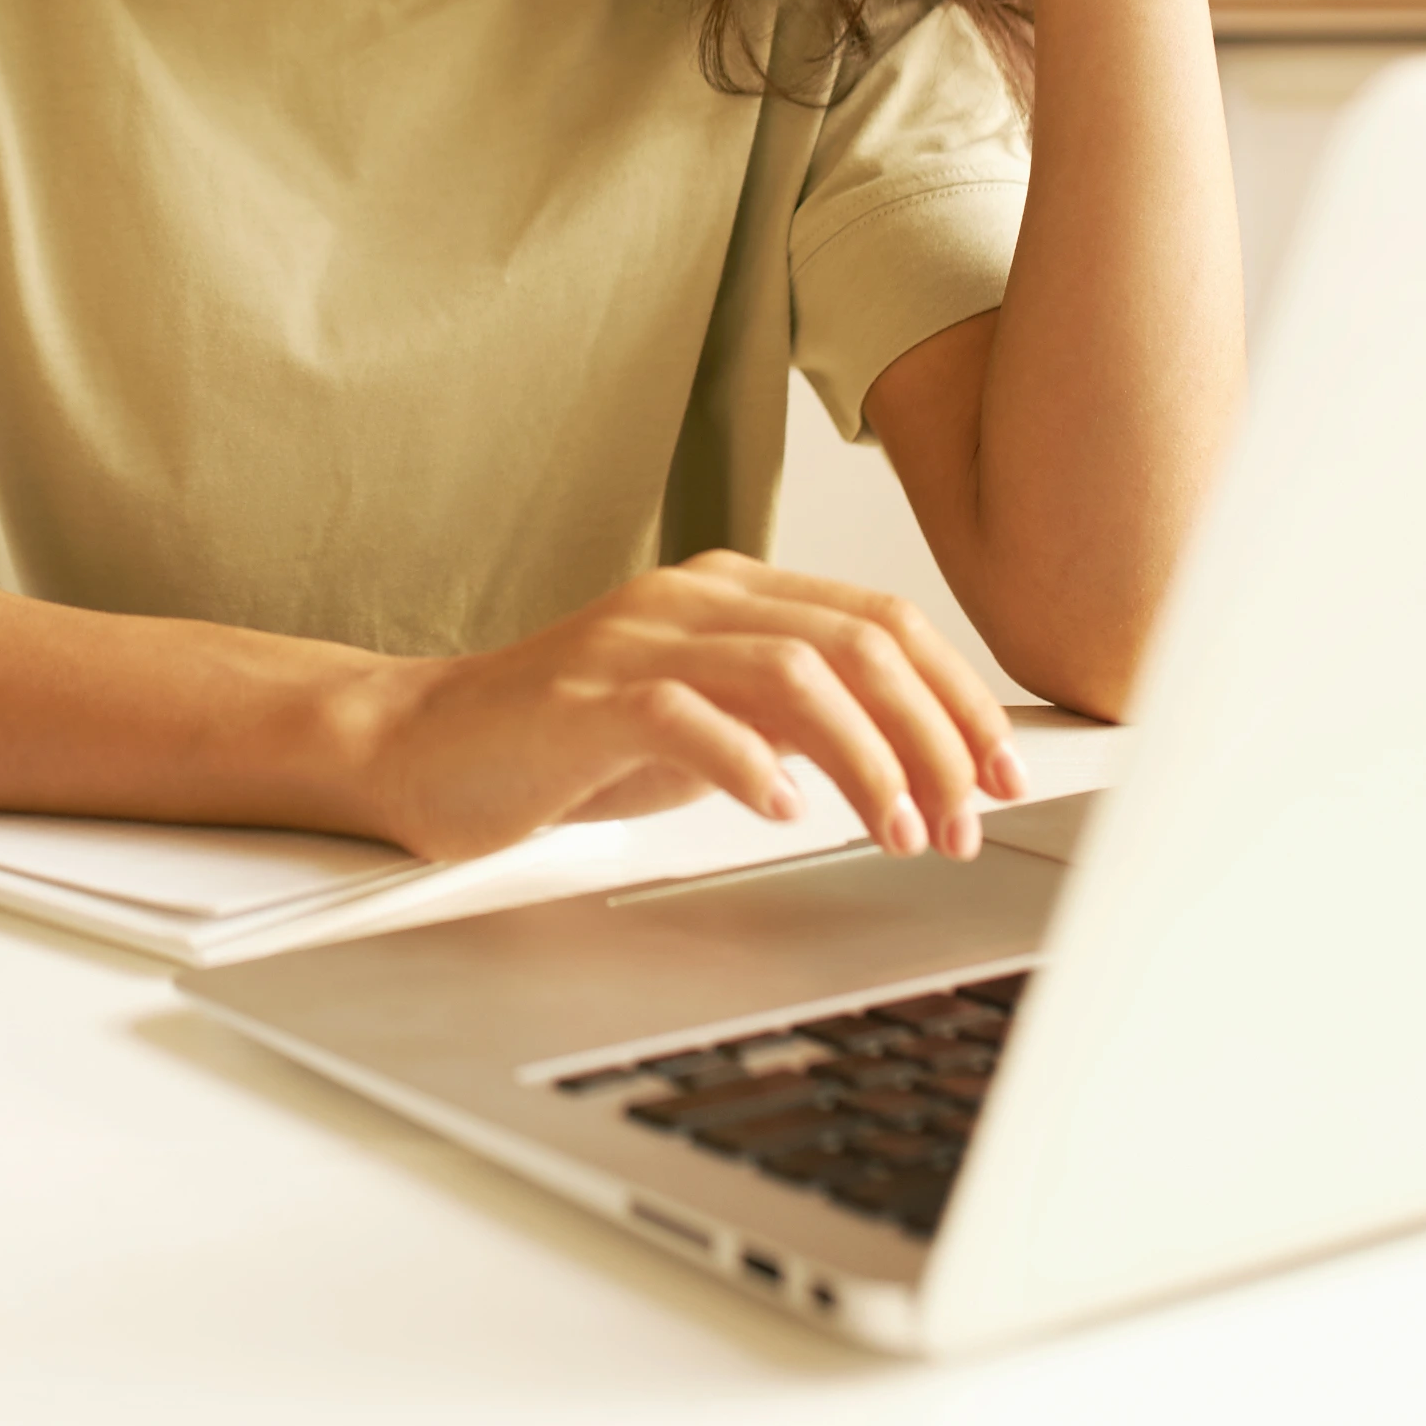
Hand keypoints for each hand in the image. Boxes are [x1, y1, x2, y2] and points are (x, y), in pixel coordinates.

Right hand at [343, 552, 1028, 864]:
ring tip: (898, 833)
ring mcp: (636, 641)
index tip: (1005, 773)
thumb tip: (918, 758)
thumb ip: (796, 720)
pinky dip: (750, 765)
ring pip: (794, 672)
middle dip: (935, 737)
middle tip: (965, 820)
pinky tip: (782, 814)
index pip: (883, 620)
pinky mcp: (584, 698)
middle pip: (858, 641)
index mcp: (733, 593)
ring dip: (867, 760)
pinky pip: (687, 715)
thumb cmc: (566, 744)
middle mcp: (693, 599)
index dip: (959, 696)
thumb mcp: (707, 723)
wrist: (419, 746)